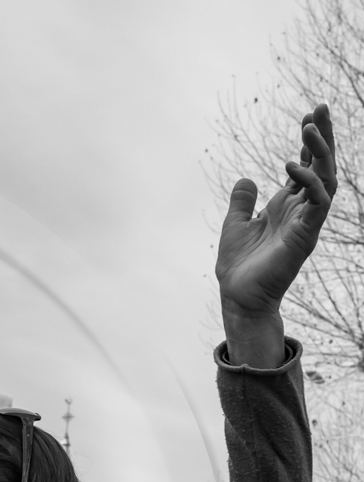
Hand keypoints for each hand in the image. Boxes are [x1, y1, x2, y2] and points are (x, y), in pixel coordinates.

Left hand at [217, 104, 335, 364]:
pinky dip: (308, 181)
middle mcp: (302, 210)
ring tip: (308, 128)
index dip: (309, 142)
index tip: (309, 115)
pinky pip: (318, 201)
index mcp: (287, 206)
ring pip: (326, 177)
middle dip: (323, 136)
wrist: (238, 296)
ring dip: (319, 152)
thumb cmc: (239, 266)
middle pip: (322, 165)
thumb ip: (242, 202)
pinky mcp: (306, 234)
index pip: (306, 166)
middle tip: (320, 106)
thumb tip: (246, 179)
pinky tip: (292, 165)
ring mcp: (307, 221)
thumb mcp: (235, 225)